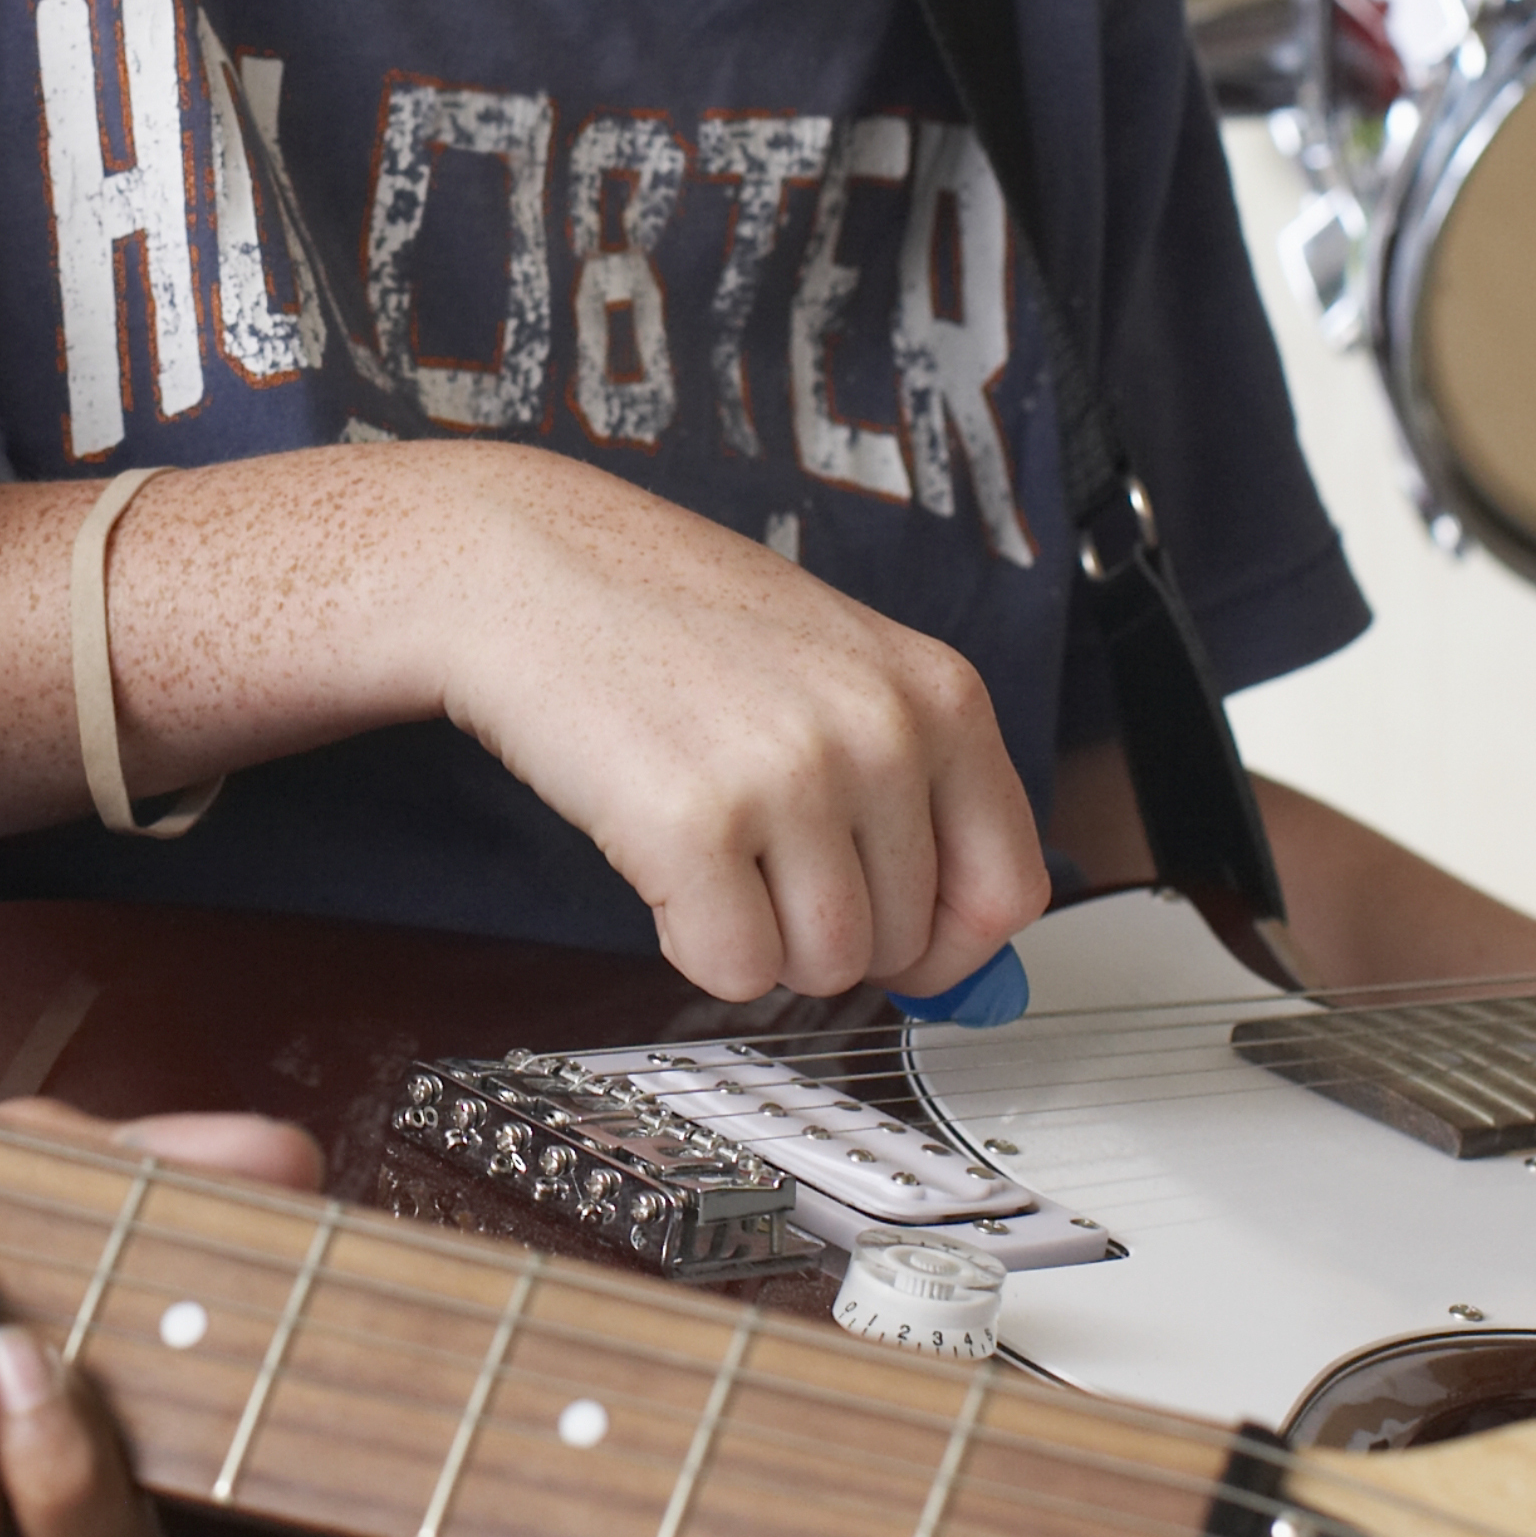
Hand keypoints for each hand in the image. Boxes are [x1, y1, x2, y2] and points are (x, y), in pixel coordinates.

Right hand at [410, 448, 1049, 1004]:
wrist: (528, 564)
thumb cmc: (673, 620)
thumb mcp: (838, 674)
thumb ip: (915, 799)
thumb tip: (971, 972)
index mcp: (940, 693)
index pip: (1007, 890)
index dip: (950, 947)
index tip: (897, 944)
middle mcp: (881, 733)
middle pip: (903, 943)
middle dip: (824, 927)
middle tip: (753, 847)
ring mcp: (791, 777)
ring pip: (822, 967)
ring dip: (759, 938)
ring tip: (709, 845)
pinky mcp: (692, 824)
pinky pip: (732, 968)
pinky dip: (690, 943)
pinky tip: (660, 861)